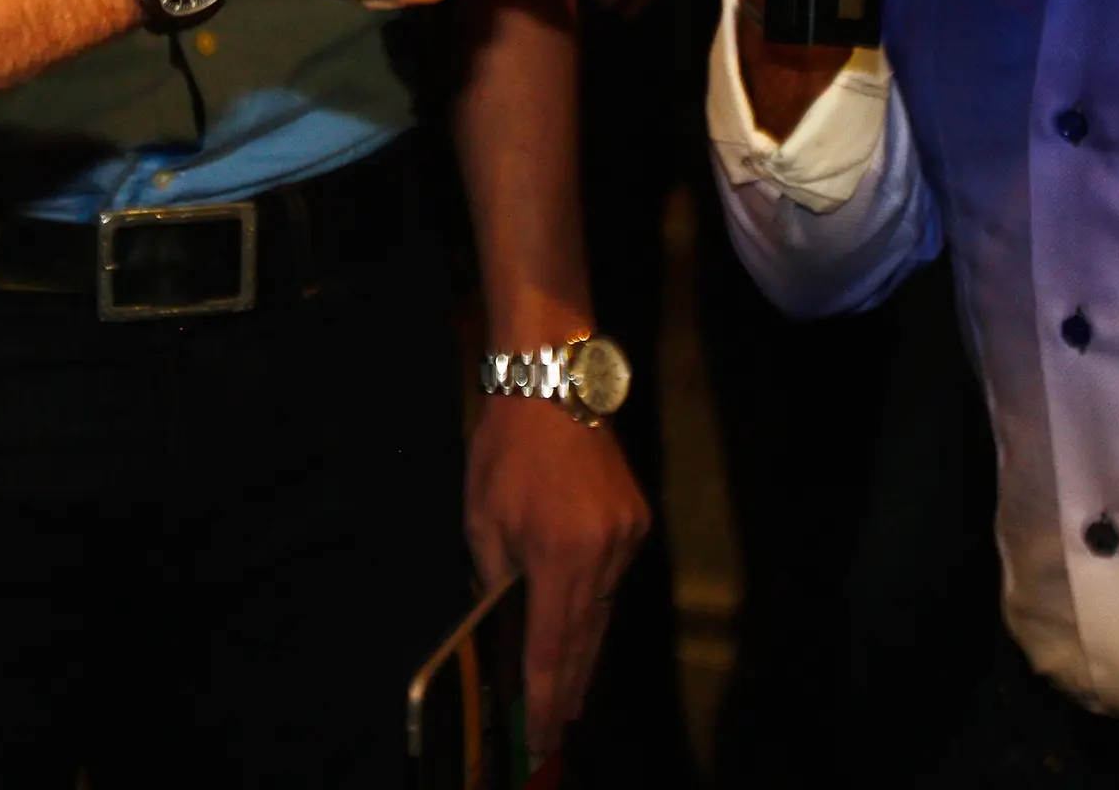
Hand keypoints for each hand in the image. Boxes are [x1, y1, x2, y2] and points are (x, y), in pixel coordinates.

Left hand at [464, 393, 648, 762]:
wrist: (555, 385)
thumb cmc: (506, 448)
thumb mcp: (482, 517)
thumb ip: (496, 577)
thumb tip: (507, 621)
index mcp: (558, 554)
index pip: (552, 645)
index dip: (544, 695)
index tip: (539, 734)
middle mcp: (602, 552)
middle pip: (585, 638)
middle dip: (568, 688)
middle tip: (554, 730)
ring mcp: (626, 537)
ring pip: (602, 611)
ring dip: (582, 651)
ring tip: (566, 691)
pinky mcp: (636, 521)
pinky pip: (612, 579)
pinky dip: (594, 605)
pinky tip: (581, 625)